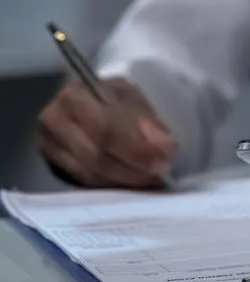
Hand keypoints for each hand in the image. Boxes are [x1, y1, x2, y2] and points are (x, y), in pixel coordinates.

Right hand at [37, 78, 176, 188]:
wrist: (81, 104)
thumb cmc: (110, 98)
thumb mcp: (131, 97)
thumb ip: (146, 120)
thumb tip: (164, 146)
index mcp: (74, 96)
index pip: (106, 128)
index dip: (138, 146)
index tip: (168, 154)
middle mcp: (53, 122)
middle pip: (97, 155)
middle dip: (135, 166)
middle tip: (163, 171)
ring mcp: (49, 146)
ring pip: (91, 172)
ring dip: (127, 179)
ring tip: (154, 179)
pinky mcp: (53, 165)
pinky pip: (85, 182)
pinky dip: (114, 185)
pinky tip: (135, 183)